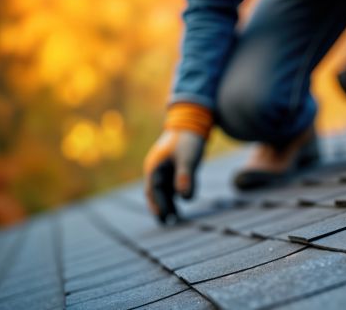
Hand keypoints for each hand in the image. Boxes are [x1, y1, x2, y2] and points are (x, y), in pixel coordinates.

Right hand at [143, 103, 211, 223]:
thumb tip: (184, 197)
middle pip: (155, 193)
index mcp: (155, 167)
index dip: (158, 204)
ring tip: (174, 219)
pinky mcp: (174, 170)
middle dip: (160, 207)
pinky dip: (174, 197)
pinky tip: (181, 205)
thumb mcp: (188, 159)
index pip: (153, 190)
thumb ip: (186, 177)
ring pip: (163, 191)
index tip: (164, 217)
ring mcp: (164, 170)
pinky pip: (171, 187)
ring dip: (167, 204)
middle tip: (166, 223)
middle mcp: (157, 170)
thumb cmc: (188, 140)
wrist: (192, 123)